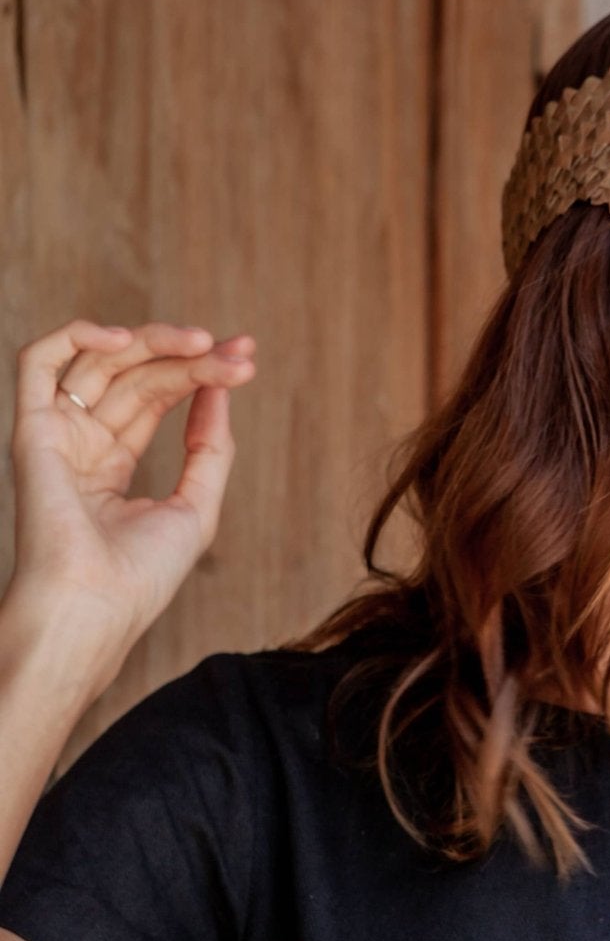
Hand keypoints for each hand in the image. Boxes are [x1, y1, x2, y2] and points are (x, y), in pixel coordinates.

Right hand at [6, 318, 256, 667]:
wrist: (96, 605)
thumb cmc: (142, 575)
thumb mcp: (196, 506)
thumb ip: (210, 446)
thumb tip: (222, 387)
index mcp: (111, 465)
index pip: (156, 398)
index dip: (200, 372)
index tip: (247, 357)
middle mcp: (80, 444)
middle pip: (137, 376)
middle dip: (191, 357)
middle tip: (240, 352)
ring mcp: (56, 435)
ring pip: (102, 362)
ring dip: (155, 343)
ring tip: (205, 344)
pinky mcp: (32, 429)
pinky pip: (38, 361)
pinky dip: (76, 335)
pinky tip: (126, 338)